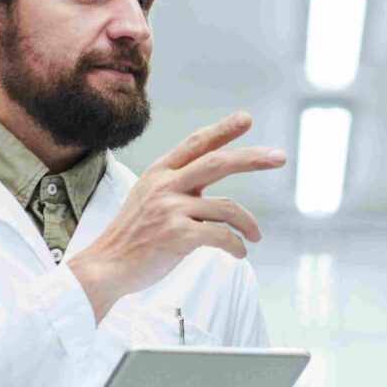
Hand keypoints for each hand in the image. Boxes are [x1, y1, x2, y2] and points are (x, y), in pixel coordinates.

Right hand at [69, 113, 284, 319]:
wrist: (106, 267)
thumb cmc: (131, 237)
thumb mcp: (147, 198)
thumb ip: (175, 186)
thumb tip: (207, 185)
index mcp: (159, 172)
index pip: (196, 143)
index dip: (223, 130)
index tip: (245, 119)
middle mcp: (165, 185)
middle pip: (218, 163)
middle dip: (252, 158)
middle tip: (280, 157)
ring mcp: (171, 209)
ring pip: (227, 207)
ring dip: (248, 223)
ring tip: (255, 235)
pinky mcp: (177, 235)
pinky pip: (221, 236)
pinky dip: (236, 245)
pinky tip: (239, 252)